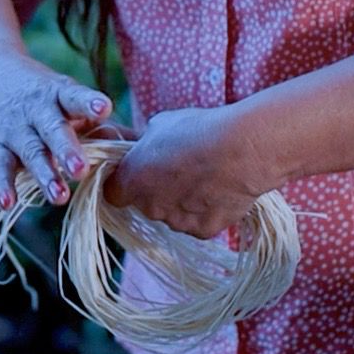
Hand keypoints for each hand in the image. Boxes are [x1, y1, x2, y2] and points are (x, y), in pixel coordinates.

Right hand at [0, 53, 116, 209]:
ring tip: (59, 197)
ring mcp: (16, 128)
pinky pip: (0, 165)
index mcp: (60, 94)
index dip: (89, 102)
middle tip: (81, 170)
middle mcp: (37, 110)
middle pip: (53, 129)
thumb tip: (135, 146)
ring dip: (44, 174)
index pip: (75, 97)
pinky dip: (3, 185)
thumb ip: (93, 121)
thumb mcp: (64, 96)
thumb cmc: (41, 94)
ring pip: (30, 152)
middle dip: (67, 150)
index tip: (104, 109)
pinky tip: (8, 203)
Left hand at [103, 105, 278, 238]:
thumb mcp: (161, 124)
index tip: (139, 171)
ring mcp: (177, 222)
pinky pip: (199, 222)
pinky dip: (206, 211)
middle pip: (146, 204)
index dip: (125, 182)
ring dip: (182, 201)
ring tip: (205, 177)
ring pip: (173, 215)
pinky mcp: (203, 230)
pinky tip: (219, 190)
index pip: (113, 192)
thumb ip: (147, 143)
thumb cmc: (198, 130)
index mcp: (132, 180)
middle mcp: (149, 206)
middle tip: (179, 169)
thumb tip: (147, 146)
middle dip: (157, 191)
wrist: (240, 150)